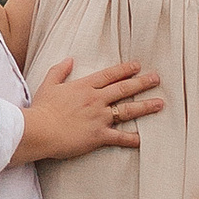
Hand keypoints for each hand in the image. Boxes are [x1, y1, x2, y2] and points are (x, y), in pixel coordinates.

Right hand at [15, 55, 161, 164]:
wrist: (39, 130)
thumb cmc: (41, 109)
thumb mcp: (48, 85)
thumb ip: (59, 71)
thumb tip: (70, 59)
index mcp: (84, 87)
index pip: (109, 75)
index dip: (124, 69)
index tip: (137, 65)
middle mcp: (95, 100)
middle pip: (123, 89)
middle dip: (142, 83)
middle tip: (156, 79)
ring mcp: (98, 117)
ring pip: (127, 110)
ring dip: (145, 106)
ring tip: (159, 103)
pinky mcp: (98, 136)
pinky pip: (119, 137)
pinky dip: (132, 139)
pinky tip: (143, 139)